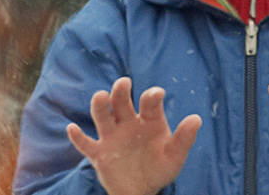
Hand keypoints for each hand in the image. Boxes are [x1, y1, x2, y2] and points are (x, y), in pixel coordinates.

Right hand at [66, 77, 201, 194]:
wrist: (141, 190)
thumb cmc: (160, 168)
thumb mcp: (175, 155)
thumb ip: (184, 138)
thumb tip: (197, 118)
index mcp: (148, 120)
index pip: (149, 103)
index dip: (152, 96)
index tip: (156, 94)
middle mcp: (127, 123)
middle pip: (121, 102)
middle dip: (120, 92)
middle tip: (124, 83)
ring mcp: (112, 137)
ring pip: (102, 117)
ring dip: (100, 107)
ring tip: (100, 97)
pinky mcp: (99, 154)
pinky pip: (86, 144)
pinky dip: (78, 137)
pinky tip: (71, 129)